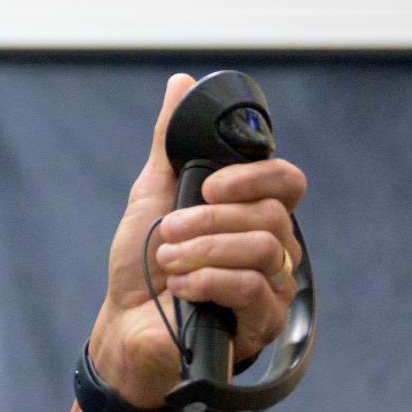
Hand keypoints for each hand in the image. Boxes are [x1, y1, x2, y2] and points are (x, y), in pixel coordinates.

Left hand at [88, 74, 307, 409]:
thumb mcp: (150, 194)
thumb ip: (169, 142)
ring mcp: (272, 287)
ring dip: (206, 249)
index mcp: (249, 213)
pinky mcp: (263, 324)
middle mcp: (270, 247)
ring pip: (267, 249)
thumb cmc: (139, 264)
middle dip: (211, 219)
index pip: (288, 182)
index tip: (209, 185)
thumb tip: (181, 84)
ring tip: (168, 260)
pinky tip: (182, 286)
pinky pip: (257, 289)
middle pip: (274, 215)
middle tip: (169, 231)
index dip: (255, 177)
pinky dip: (211, 281)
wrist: (122, 326)